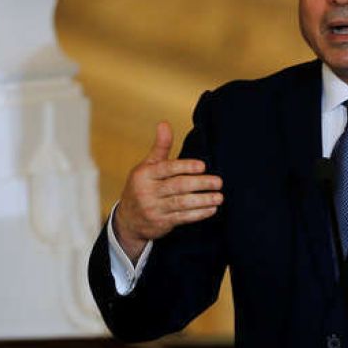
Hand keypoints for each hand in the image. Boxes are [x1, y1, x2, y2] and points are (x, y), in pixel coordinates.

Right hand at [114, 121, 223, 261]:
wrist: (128, 220)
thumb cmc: (141, 187)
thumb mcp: (147, 166)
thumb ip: (160, 147)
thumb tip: (164, 123)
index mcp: (144, 175)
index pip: (167, 169)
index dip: (185, 167)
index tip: (203, 166)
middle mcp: (147, 192)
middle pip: (177, 186)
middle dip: (200, 184)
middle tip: (218, 182)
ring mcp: (153, 209)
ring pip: (182, 203)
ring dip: (203, 200)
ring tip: (219, 196)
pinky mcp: (161, 223)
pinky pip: (182, 218)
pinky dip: (198, 214)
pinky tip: (211, 209)